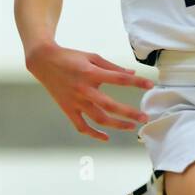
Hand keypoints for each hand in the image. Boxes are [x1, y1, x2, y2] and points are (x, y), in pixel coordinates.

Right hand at [25, 41, 154, 140]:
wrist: (44, 62)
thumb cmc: (71, 57)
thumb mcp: (92, 57)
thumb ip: (113, 67)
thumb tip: (132, 74)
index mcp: (91, 74)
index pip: (119, 79)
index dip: (136, 82)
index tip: (150, 85)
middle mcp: (83, 90)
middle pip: (110, 106)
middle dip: (129, 113)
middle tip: (144, 117)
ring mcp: (75, 102)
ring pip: (98, 118)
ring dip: (116, 125)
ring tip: (132, 127)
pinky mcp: (67, 109)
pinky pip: (81, 126)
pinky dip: (93, 134)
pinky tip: (106, 137)